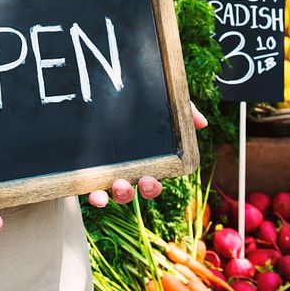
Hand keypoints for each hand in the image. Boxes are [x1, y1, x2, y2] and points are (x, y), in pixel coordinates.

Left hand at [87, 102, 207, 207]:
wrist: (101, 92)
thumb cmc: (138, 104)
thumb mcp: (160, 102)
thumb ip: (183, 111)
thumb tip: (202, 123)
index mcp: (145, 161)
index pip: (151, 181)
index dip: (152, 187)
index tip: (149, 181)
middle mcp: (125, 170)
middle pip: (134, 191)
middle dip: (139, 191)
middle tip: (142, 182)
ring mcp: (105, 171)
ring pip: (114, 193)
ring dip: (119, 195)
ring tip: (118, 185)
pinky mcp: (87, 170)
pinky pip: (90, 190)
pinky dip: (94, 197)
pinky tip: (95, 196)